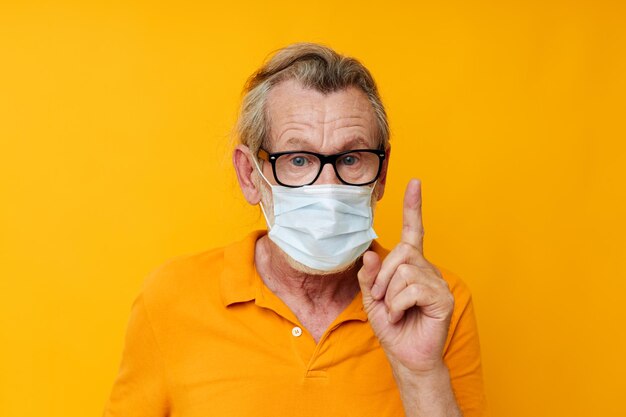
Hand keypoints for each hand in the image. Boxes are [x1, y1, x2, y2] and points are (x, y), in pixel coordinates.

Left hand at [358, 179, 454, 375]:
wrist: (406, 356)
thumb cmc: (392, 327)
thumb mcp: (372, 299)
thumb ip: (370, 276)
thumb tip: (370, 254)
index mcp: (412, 265)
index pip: (414, 231)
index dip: (413, 207)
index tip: (414, 182)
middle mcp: (428, 269)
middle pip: (402, 252)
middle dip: (383, 277)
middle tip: (382, 300)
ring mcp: (438, 283)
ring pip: (404, 271)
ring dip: (390, 295)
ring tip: (394, 311)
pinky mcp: (443, 298)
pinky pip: (411, 289)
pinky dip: (398, 305)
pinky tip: (402, 316)